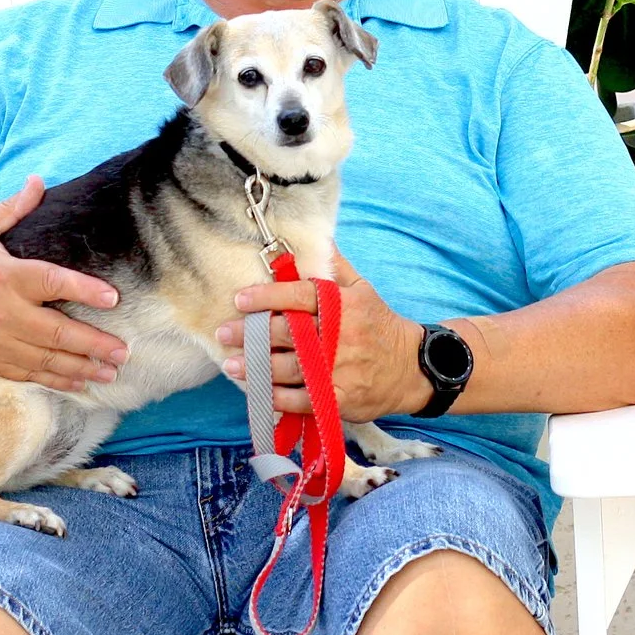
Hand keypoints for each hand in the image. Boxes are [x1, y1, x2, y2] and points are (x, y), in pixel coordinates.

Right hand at [0, 178, 128, 390]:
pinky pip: (27, 375)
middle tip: (124, 350)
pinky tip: (80, 384)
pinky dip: (55, 381)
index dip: (84, 290)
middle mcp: (0, 312)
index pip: (50, 282)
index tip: (114, 299)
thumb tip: (39, 180)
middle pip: (55, 331)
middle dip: (93, 344)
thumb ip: (11, 209)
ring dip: (81, 369)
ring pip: (45, 360)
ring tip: (112, 372)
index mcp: (1, 275)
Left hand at [216, 248, 426, 419]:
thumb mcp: (363, 289)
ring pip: (290, 368)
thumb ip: (335, 266)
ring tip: (232, 364)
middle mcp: (342, 336)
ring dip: (257, 367)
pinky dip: (278, 396)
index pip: (301, 295)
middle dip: (252, 333)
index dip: (269, 296)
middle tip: (224, 332)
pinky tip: (259, 391)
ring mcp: (340, 370)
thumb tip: (316, 235)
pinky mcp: (340, 399)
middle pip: (289, 333)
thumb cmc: (379, 325)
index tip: (240, 299)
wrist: (410, 368)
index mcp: (345, 305)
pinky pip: (302, 399)